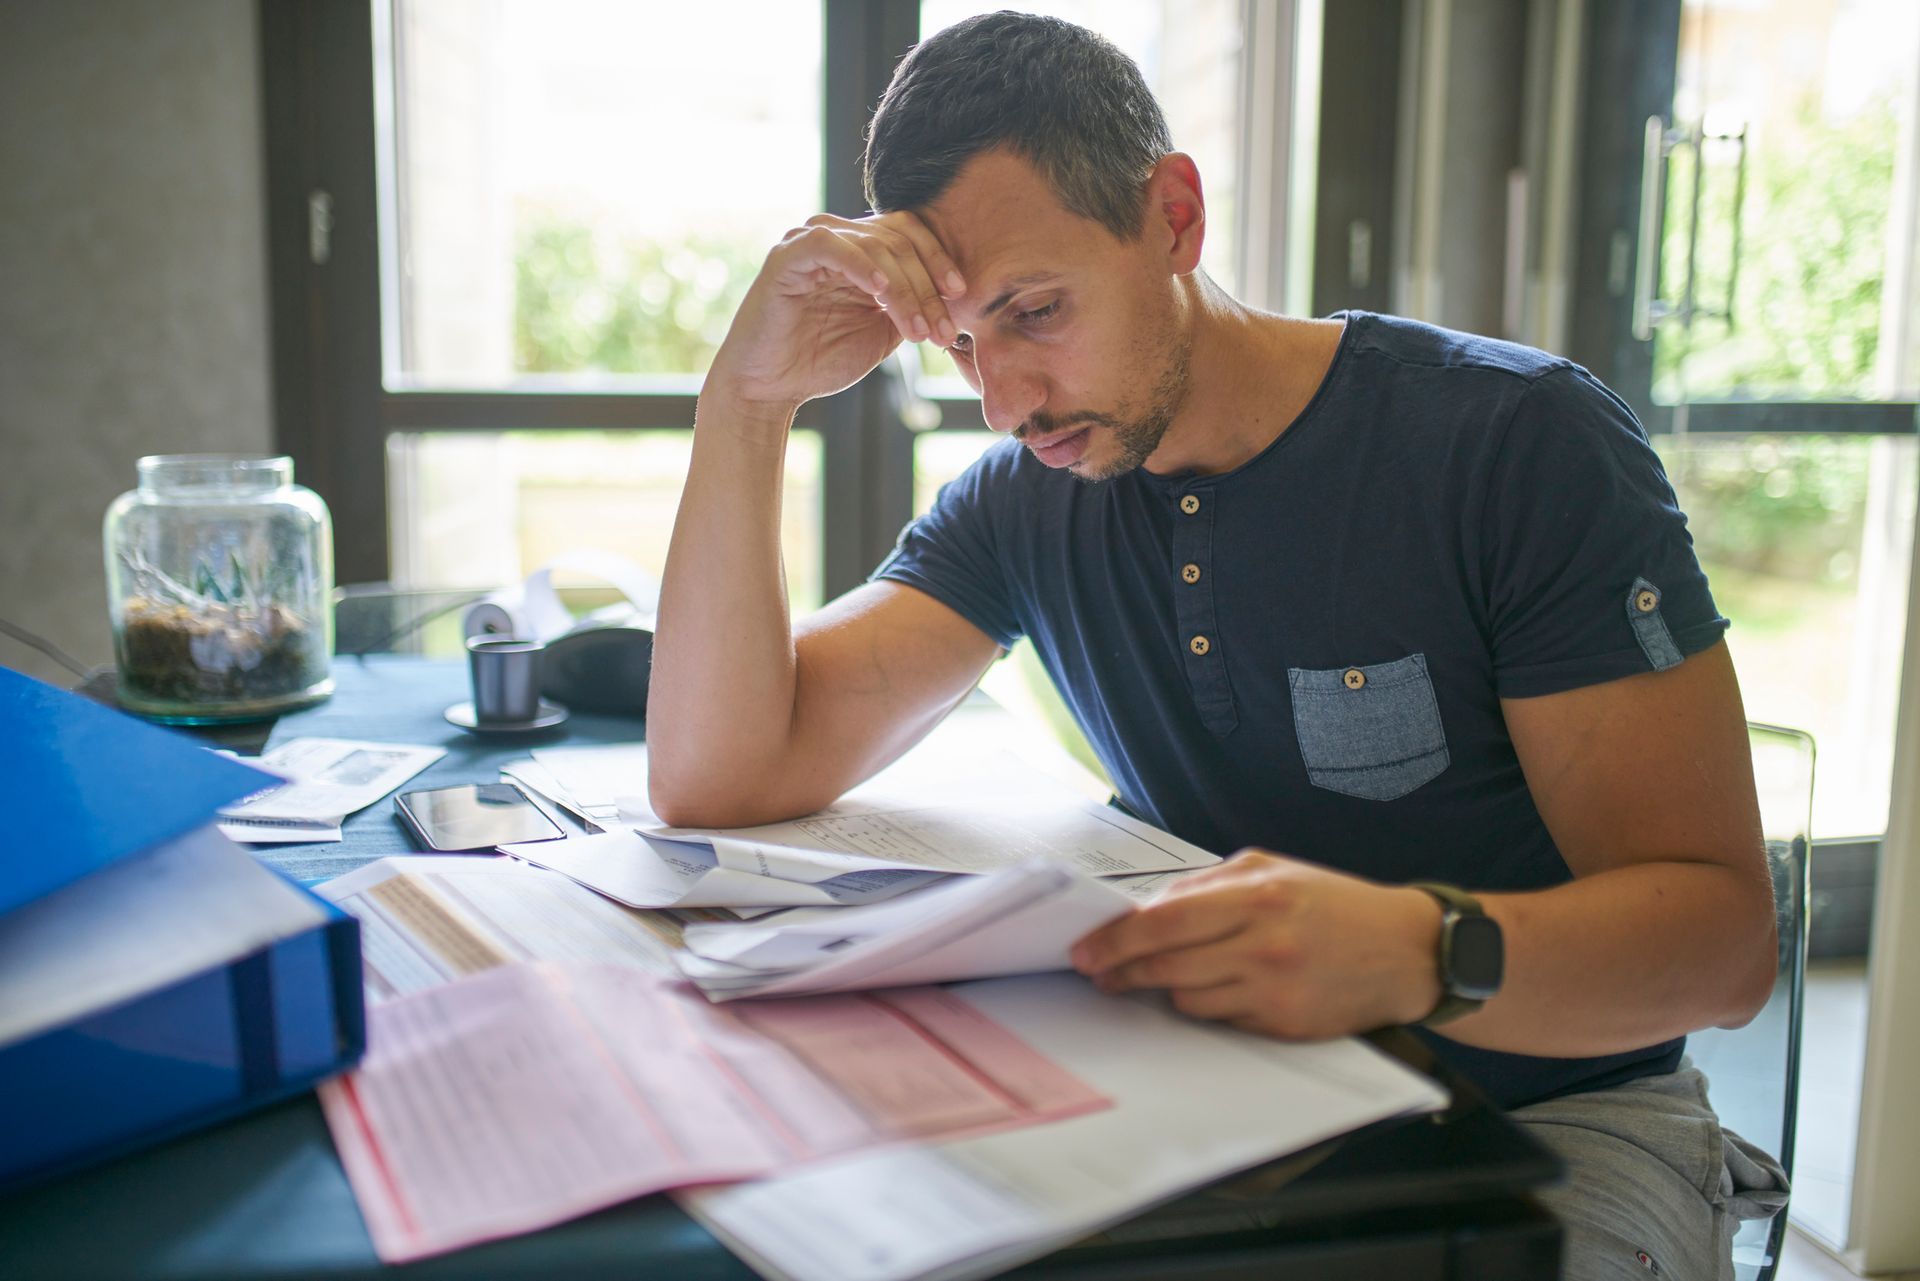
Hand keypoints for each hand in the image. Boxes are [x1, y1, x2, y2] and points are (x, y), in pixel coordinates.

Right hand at [708, 211, 966, 412]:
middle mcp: (838, 237)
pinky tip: (881, 292)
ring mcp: (809, 241)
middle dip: (927, 287)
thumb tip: (954, 297)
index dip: (939, 260)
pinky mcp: (787, 256)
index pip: (910, 235)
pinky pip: (831, 246)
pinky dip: (861, 264)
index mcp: (861, 250)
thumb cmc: (822, 360)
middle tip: (942, 329)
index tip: (962, 297)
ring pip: (873, 245)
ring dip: (904, 289)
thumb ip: (912, 305)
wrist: (770, 388)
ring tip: (917, 329)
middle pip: (898, 240)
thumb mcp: (883, 331)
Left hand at [1070, 851, 1445, 1038]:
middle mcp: (1263, 945)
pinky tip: (1214, 990)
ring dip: (1164, 989)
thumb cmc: (1336, 905)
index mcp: (1257, 897)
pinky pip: (1221, 1021)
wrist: (1408, 951)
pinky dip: (1207, 1006)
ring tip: (1157, 978)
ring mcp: (1274, 991)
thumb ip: (1209, 885)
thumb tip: (1148, 908)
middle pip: (1164, 965)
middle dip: (1120, 971)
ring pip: (1186, 999)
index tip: (1086, 950)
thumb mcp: (1273, 871)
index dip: (1115, 940)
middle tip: (1098, 974)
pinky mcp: (1284, 1025)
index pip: (1162, 922)